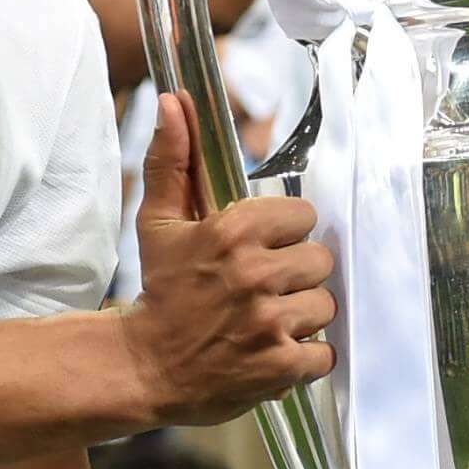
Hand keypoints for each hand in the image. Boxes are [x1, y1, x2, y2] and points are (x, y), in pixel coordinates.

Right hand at [123, 91, 335, 425]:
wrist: (143, 367)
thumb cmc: (159, 291)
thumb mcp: (159, 222)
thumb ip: (173, 159)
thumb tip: (175, 101)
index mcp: (234, 232)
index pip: (304, 216)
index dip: (286, 235)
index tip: (262, 250)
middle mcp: (256, 275)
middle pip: (320, 260)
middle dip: (296, 275)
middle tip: (262, 289)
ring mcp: (270, 323)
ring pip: (326, 305)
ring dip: (302, 316)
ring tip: (266, 321)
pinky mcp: (280, 366)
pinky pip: (325, 354)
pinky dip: (305, 358)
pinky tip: (274, 351)